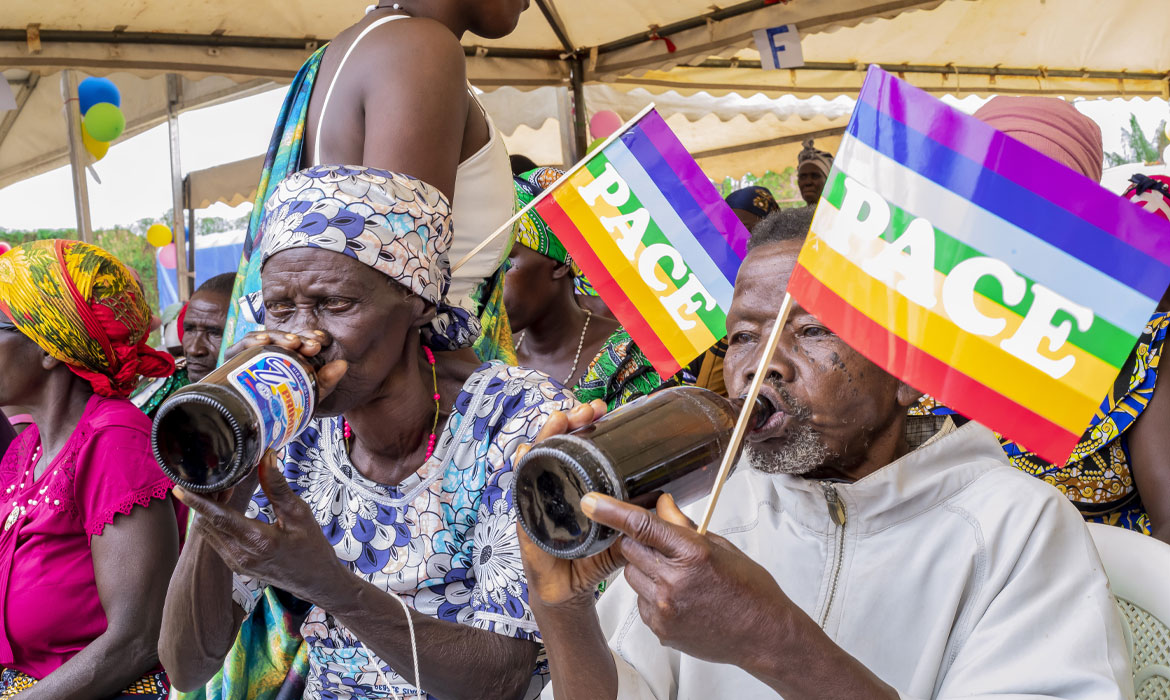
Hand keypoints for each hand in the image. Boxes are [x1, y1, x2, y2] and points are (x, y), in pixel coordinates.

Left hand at [173, 451, 349, 605]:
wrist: (317, 580)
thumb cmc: (312, 547)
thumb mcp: (299, 513)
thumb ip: (277, 486)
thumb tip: (266, 457)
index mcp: (258, 541)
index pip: (219, 517)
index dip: (197, 502)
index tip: (179, 488)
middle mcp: (242, 555)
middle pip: (208, 523)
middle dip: (204, 500)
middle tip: (211, 478)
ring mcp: (236, 563)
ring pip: (209, 532)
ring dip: (209, 512)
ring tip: (221, 489)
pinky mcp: (236, 566)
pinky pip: (217, 541)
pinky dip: (217, 523)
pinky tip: (227, 508)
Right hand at [224, 329, 347, 399]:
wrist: (252, 428)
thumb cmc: (282, 410)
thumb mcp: (308, 395)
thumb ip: (326, 381)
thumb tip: (343, 364)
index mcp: (288, 358)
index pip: (299, 342)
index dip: (310, 337)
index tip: (321, 342)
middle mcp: (270, 354)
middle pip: (283, 339)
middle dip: (299, 339)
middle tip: (312, 346)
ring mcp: (252, 356)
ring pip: (266, 338)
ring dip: (280, 337)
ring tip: (294, 343)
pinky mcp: (235, 360)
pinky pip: (242, 345)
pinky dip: (252, 340)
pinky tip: (264, 341)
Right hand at [515, 400, 623, 610]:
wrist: (569, 590)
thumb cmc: (589, 559)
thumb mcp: (621, 535)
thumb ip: (639, 520)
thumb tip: (664, 501)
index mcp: (578, 484)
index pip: (581, 447)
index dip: (588, 426)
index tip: (602, 410)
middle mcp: (556, 485)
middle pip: (558, 445)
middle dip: (570, 423)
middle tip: (585, 412)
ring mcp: (538, 498)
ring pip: (539, 458)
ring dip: (547, 436)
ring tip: (559, 420)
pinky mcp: (527, 516)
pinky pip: (521, 489)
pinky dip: (522, 469)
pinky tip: (527, 453)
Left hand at [583, 492, 796, 668]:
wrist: (764, 635)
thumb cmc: (749, 590)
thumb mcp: (720, 547)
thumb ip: (684, 527)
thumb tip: (662, 504)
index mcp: (692, 553)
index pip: (641, 525)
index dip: (611, 511)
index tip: (590, 502)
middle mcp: (673, 581)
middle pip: (629, 549)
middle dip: (638, 541)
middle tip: (661, 546)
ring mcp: (664, 608)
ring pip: (631, 575)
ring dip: (644, 569)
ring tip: (675, 576)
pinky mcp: (660, 629)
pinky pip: (641, 602)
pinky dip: (651, 595)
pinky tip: (678, 598)